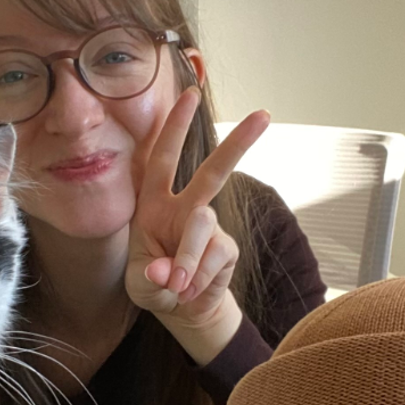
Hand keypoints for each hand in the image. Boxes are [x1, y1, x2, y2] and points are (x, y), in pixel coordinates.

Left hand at [125, 88, 269, 363]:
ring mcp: (210, 228)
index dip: (174, 128)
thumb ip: (149, 277)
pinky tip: (191, 291)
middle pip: (213, 171)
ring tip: (178, 287)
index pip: (163, 159)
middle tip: (264, 116)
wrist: (181, 308)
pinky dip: (199, 280)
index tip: (190, 95)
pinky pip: (215, 259)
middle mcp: (185, 208)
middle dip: (238, 144)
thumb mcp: (140, 284)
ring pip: (204, 227)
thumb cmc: (154, 283)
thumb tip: (167, 272)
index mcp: (156, 204)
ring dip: (188, 259)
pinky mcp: (227, 250)